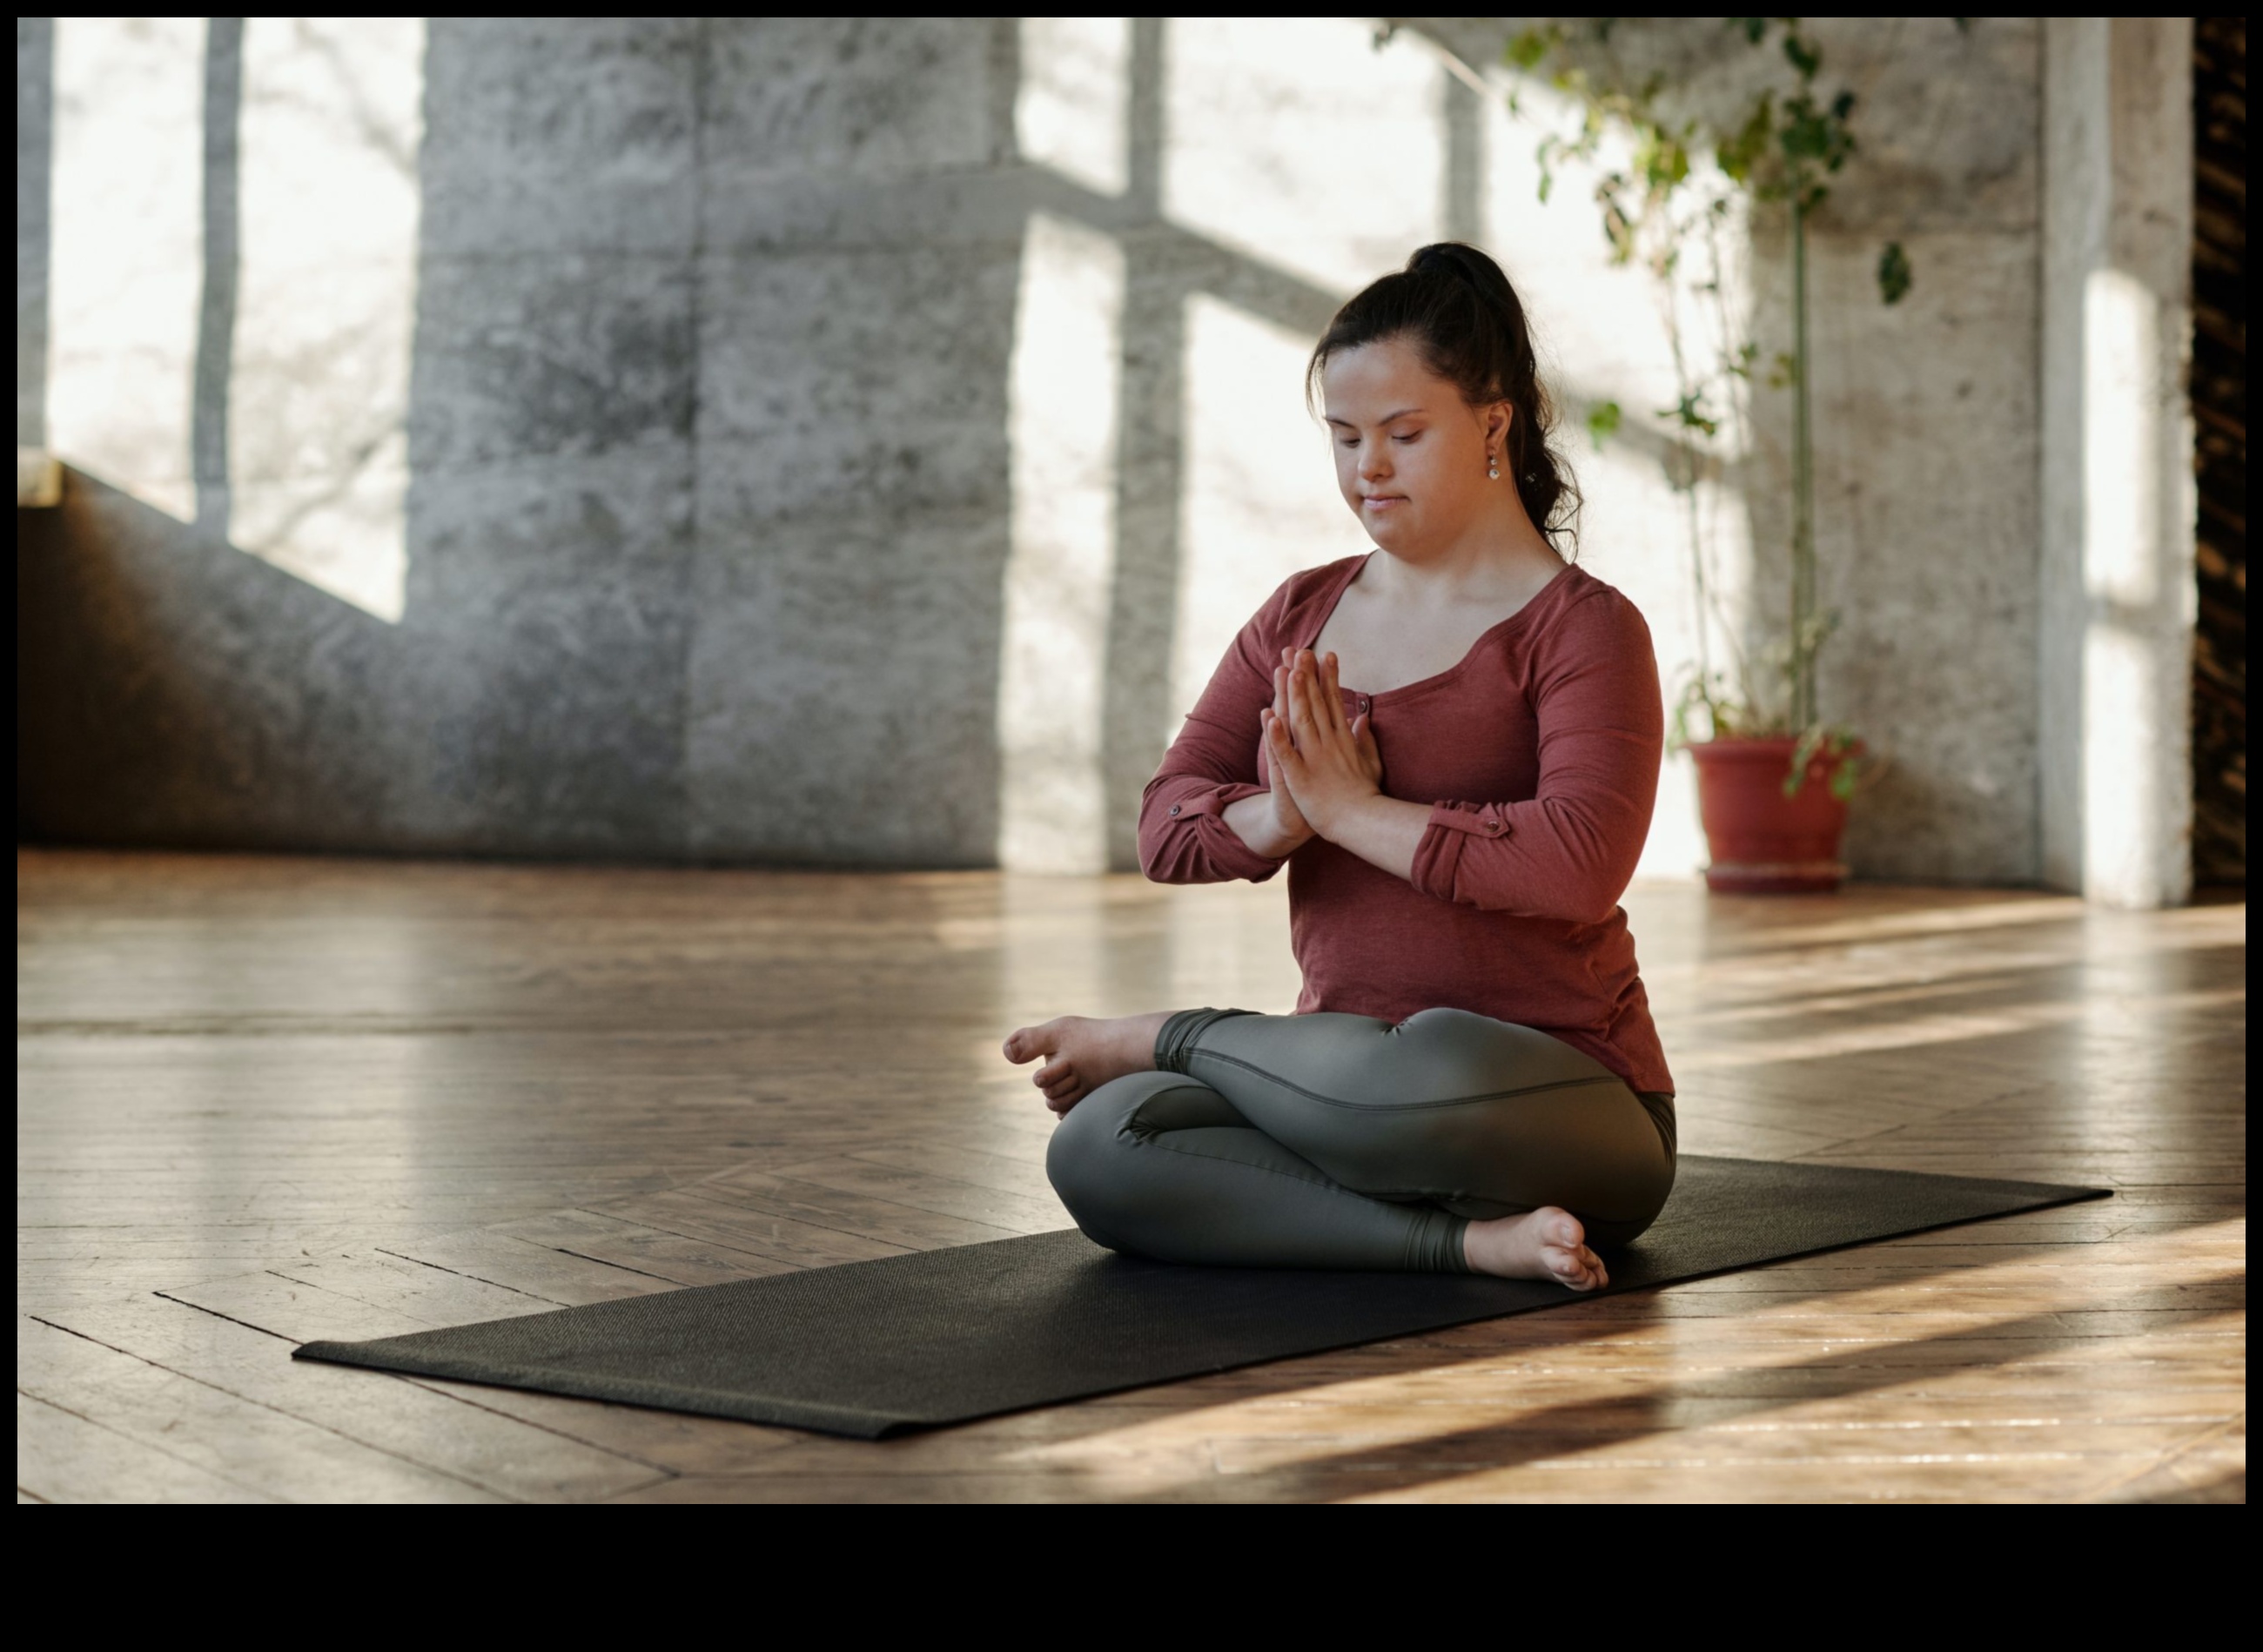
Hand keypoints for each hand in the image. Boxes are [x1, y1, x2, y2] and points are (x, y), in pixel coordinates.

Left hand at [1264, 649, 1385, 838]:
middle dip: (1308, 676)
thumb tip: (1363, 719)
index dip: (1328, 677)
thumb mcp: (1370, 763)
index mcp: (1343, 739)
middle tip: (1301, 651)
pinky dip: (1277, 737)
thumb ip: (1366, 739)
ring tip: (1288, 672)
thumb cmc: (1365, 795)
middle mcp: (1329, 744)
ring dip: (1294, 697)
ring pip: (1301, 722)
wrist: (1361, 823)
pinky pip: (1286, 754)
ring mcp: (1314, 760)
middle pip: (1316, 704)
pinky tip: (1269, 718)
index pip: (1334, 702)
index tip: (1325, 654)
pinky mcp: (1300, 778)